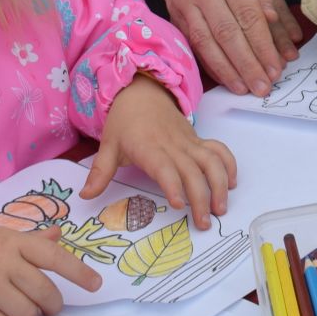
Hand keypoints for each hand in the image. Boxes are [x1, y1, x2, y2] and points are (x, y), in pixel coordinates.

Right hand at [0, 224, 100, 315]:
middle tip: (48, 307)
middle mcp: (2, 263)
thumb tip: (58, 234)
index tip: (96, 284)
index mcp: (13, 242)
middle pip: (45, 292)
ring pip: (28, 314)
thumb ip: (30, 239)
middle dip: (52, 305)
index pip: (54, 257)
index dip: (78, 272)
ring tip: (16, 309)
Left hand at [83, 74, 235, 228]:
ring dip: (220, 184)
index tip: (179, 205)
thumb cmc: (124, 121)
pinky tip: (231, 183)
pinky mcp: (198, 140)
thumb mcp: (108, 145)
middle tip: (203, 224)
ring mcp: (189, 142)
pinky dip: (228, 164)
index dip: (174, 185)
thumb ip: (100, 172)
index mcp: (149, 148)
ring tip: (220, 208)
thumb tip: (85, 197)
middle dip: (201, 197)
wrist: (142, 91)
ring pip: (212, 161)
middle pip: (193, 171)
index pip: (165, 168)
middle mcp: (173, 146)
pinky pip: (218, 150)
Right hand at [152, 0, 300, 96]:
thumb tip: (274, 24)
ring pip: (206, 42)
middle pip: (227, 33)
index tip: (276, 67)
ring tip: (244, 88)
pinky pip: (191, 42)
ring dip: (226, 70)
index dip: (262, 45)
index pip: (248, 15)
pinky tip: (222, 77)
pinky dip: (207, 62)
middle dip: (247, 64)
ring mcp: (184, 1)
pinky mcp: (174, 11)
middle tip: (264, 87)